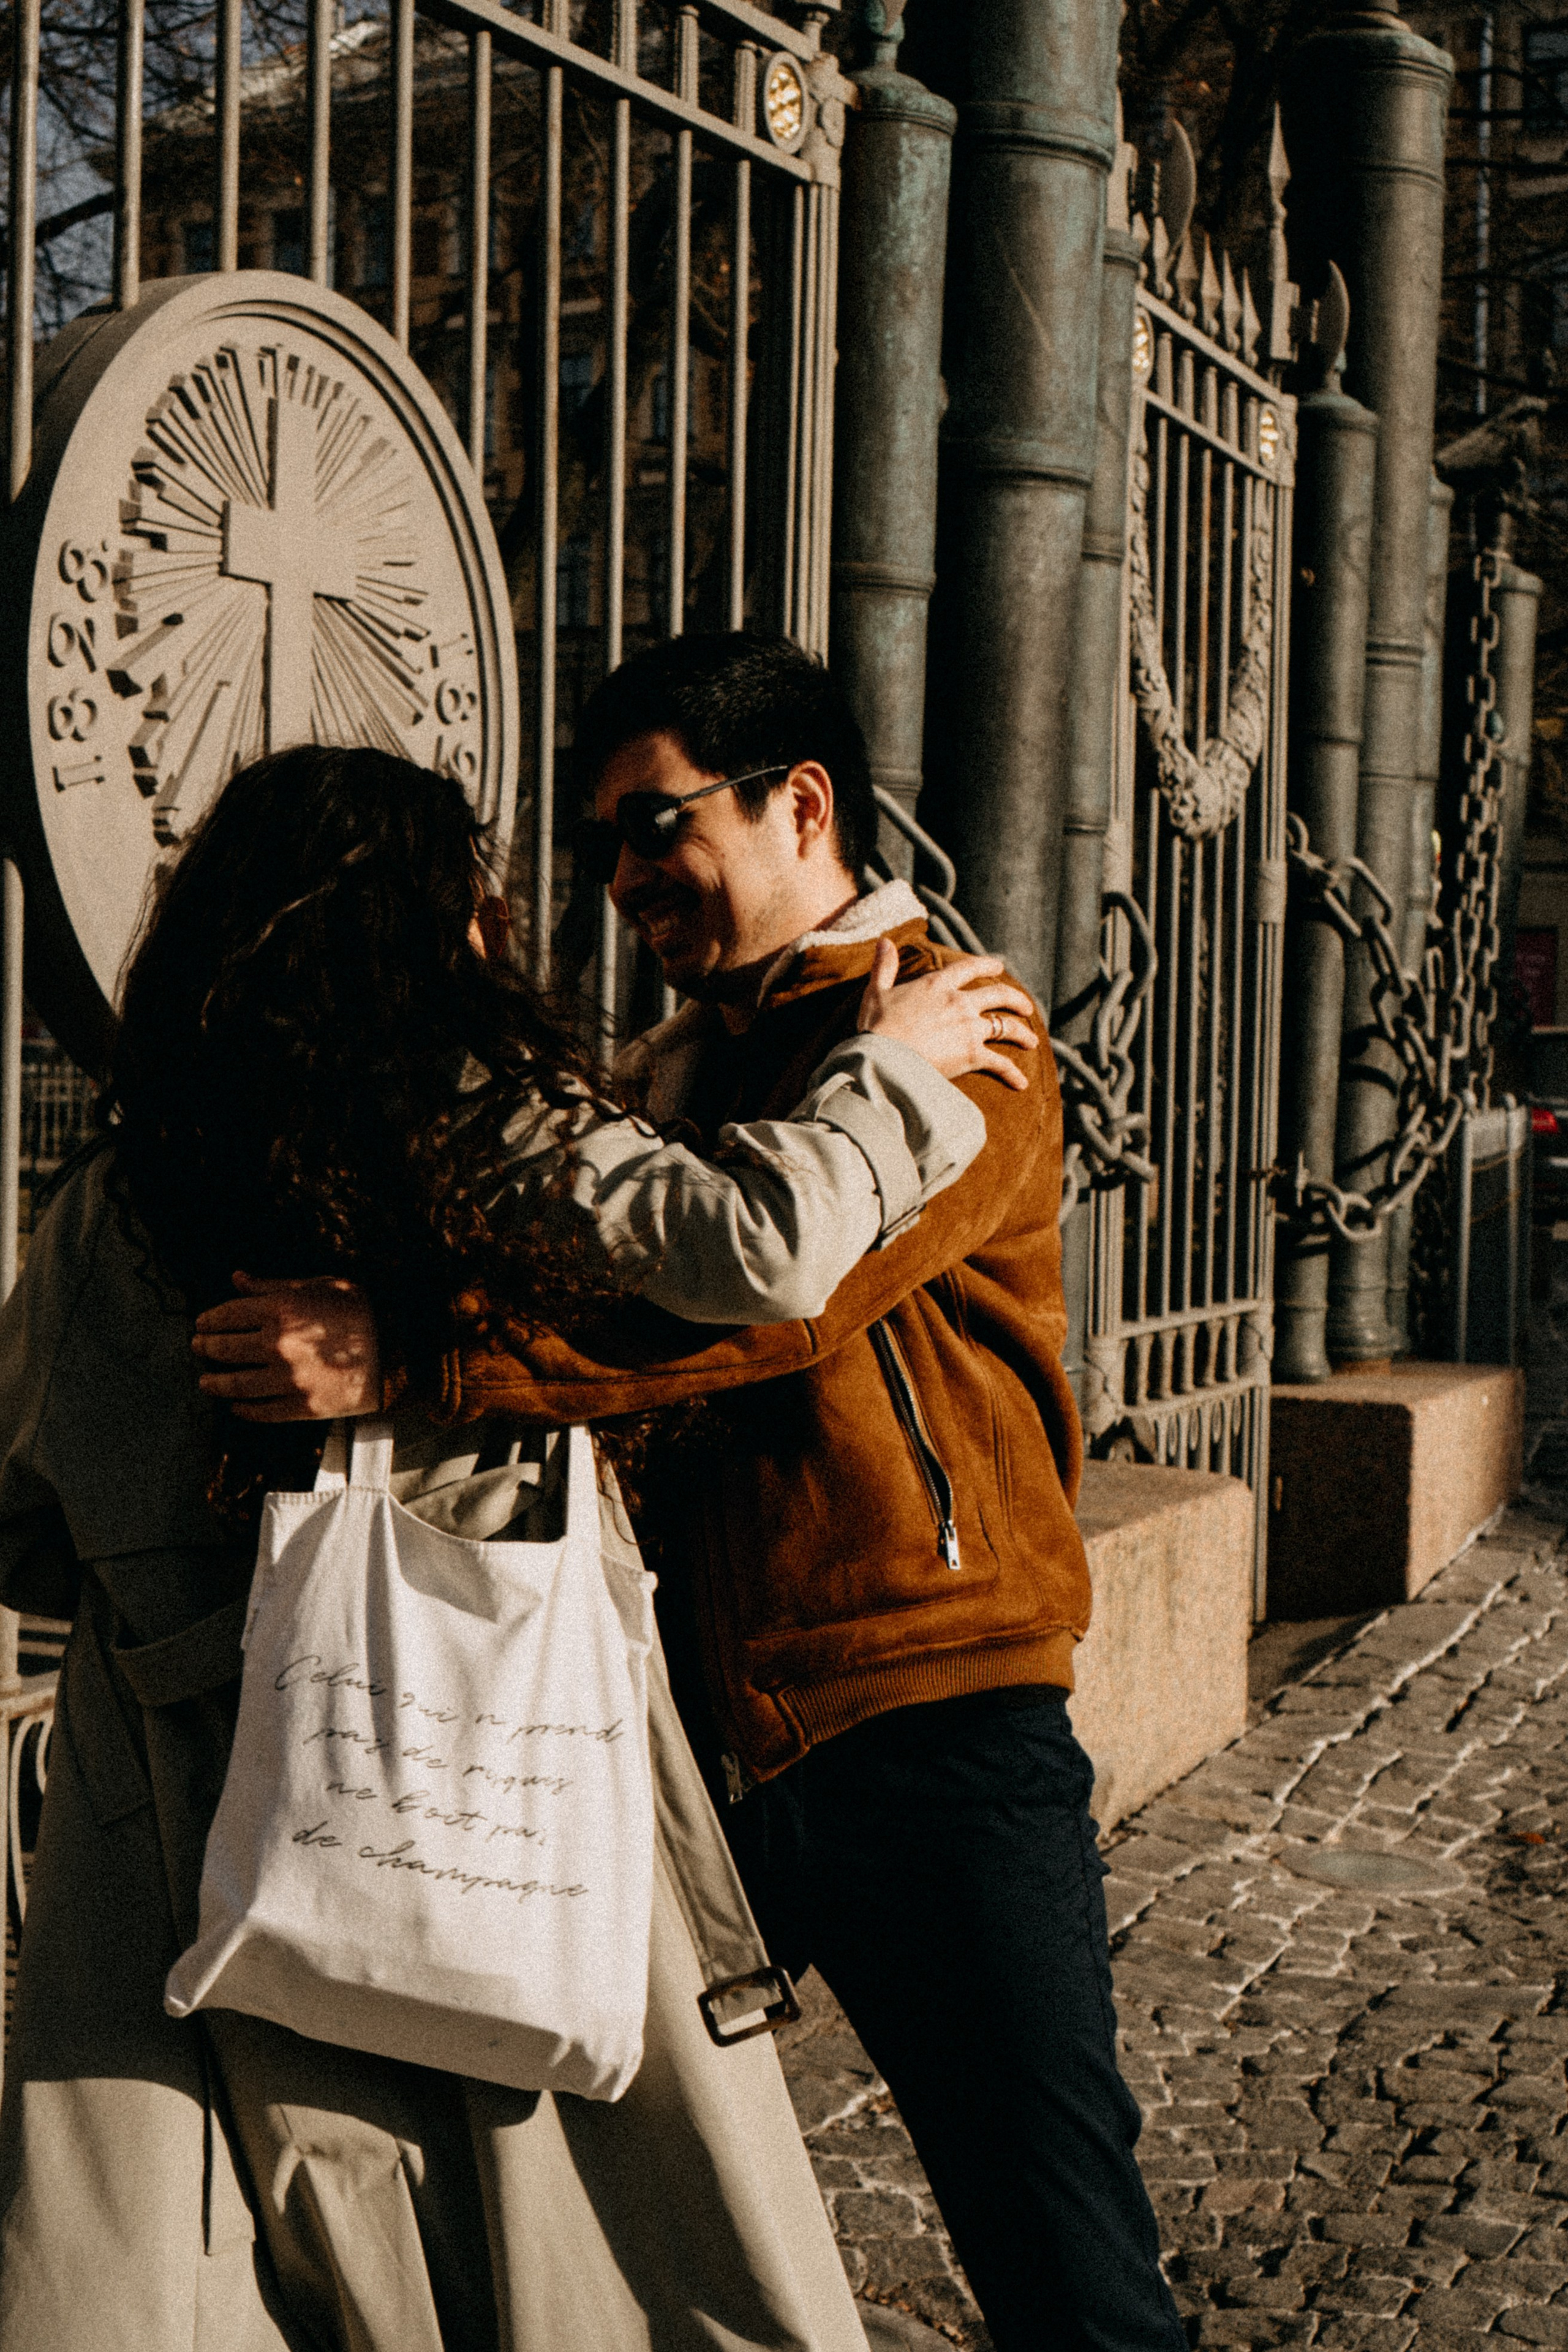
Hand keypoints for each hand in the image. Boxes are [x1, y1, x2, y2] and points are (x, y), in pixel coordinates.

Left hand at [192, 1273, 381, 1422]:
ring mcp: (289, 1380)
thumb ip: (272, 1285)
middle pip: (225, 1350)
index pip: (227, 1315)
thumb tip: (237, 1279)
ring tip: (206, 1381)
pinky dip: (244, 1410)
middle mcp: (279, 1345)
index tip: (201, 1324)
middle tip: (198, 1349)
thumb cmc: (361, 1311)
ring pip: (236, 1385)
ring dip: (216, 1383)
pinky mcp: (302, 1406)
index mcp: (281, 1310)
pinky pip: (262, 1411)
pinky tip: (237, 1406)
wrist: (399, 1350)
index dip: (209, 1320)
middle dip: (205, 1349)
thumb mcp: (318, 1286)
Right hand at [856, 941, 1038, 1091]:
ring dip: (1022, 1033)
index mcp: (937, 984)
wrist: (882, 1059)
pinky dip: (1012, 1073)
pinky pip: (1000, 1063)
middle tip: (1026, 1007)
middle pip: (998, 995)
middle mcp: (959, 1002)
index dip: (987, 965)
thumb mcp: (875, 993)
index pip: (969, 968)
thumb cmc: (875, 1028)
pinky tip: (1021, 1082)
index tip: (998, 966)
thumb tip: (884, 941)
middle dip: (1016, 999)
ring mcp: (969, 1028)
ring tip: (1032, 1041)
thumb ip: (884, 967)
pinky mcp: (972, 1054)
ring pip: (1006, 1026)